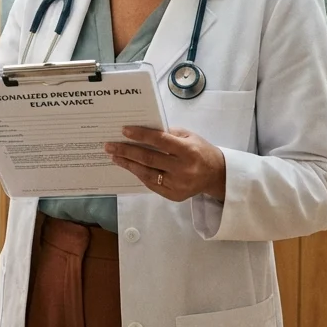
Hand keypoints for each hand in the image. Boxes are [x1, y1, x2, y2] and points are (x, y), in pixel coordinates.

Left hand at [106, 126, 226, 201]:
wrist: (216, 174)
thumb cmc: (200, 150)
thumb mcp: (189, 136)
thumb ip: (168, 134)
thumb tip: (142, 132)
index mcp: (188, 150)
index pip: (160, 141)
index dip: (141, 135)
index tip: (124, 130)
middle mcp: (183, 169)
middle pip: (149, 158)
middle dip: (127, 151)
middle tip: (110, 146)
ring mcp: (178, 184)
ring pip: (147, 173)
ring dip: (128, 164)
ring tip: (114, 157)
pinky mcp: (174, 195)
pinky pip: (151, 184)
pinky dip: (139, 174)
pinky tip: (129, 167)